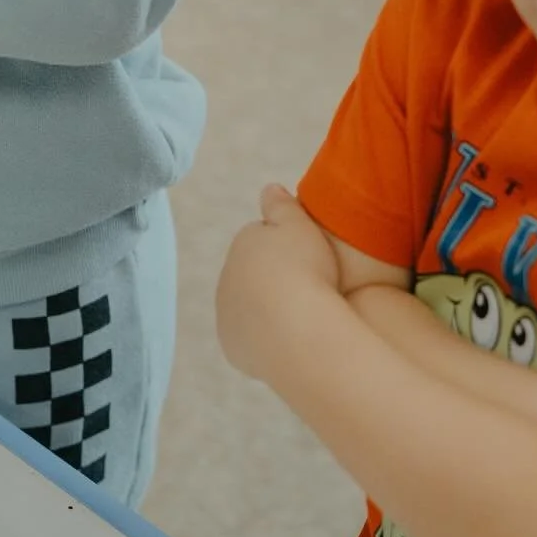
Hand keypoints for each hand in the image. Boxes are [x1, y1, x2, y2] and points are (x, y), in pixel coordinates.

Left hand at [216, 186, 341, 381]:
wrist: (299, 331)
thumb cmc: (306, 271)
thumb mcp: (300, 226)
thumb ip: (282, 205)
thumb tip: (268, 188)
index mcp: (242, 244)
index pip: (262, 240)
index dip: (289, 249)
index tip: (311, 261)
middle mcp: (226, 277)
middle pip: (254, 275)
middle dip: (274, 280)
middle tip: (310, 291)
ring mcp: (226, 315)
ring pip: (250, 309)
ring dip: (269, 311)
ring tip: (304, 319)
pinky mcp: (232, 348)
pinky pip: (251, 340)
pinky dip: (266, 340)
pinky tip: (291, 340)